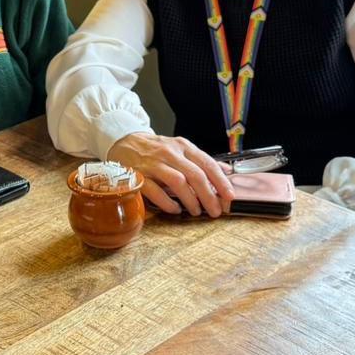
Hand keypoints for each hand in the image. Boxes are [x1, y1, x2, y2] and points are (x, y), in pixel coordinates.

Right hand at [107, 133, 233, 216]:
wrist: (124, 143)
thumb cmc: (155, 150)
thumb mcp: (180, 149)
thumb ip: (201, 161)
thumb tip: (226, 172)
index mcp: (183, 146)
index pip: (207, 163)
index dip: (221, 181)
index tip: (229, 196)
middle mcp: (170, 153)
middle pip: (195, 175)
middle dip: (209, 195)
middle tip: (216, 210)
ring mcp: (154, 164)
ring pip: (178, 182)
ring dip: (190, 200)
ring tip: (196, 211)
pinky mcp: (139, 175)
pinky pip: (156, 191)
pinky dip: (168, 203)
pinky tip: (175, 210)